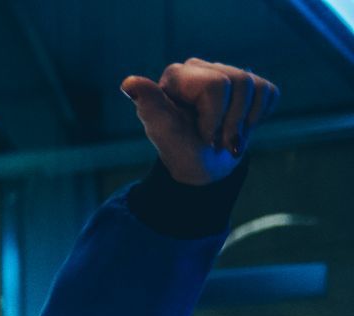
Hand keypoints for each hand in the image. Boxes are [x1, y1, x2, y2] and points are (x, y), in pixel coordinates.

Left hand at [122, 59, 277, 184]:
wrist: (202, 166)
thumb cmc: (180, 150)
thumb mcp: (164, 132)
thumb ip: (149, 105)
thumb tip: (128, 83)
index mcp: (177, 76)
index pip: (217, 85)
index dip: (215, 118)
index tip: (201, 136)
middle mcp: (199, 67)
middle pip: (239, 82)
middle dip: (230, 122)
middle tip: (215, 141)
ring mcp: (225, 72)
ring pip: (255, 87)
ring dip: (243, 122)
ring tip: (225, 136)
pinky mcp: (248, 82)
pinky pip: (268, 92)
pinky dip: (258, 117)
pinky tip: (239, 125)